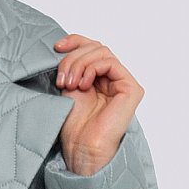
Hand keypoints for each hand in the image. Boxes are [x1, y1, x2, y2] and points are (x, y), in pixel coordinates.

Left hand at [52, 35, 144, 174]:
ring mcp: (124, 83)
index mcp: (99, 78)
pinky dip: (92, 68)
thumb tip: (64, 45)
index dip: (74, 41)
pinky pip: (111, 63)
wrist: (82, 147)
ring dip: (80, 63)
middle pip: (95, 47)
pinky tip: (83, 84)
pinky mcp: (131, 88)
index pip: (91, 47)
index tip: (57, 46)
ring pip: (102, 52)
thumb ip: (72, 66)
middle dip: (73, 58)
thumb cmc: (75, 125)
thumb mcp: (68, 87)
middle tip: (62, 78)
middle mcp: (114, 79)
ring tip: (70, 83)